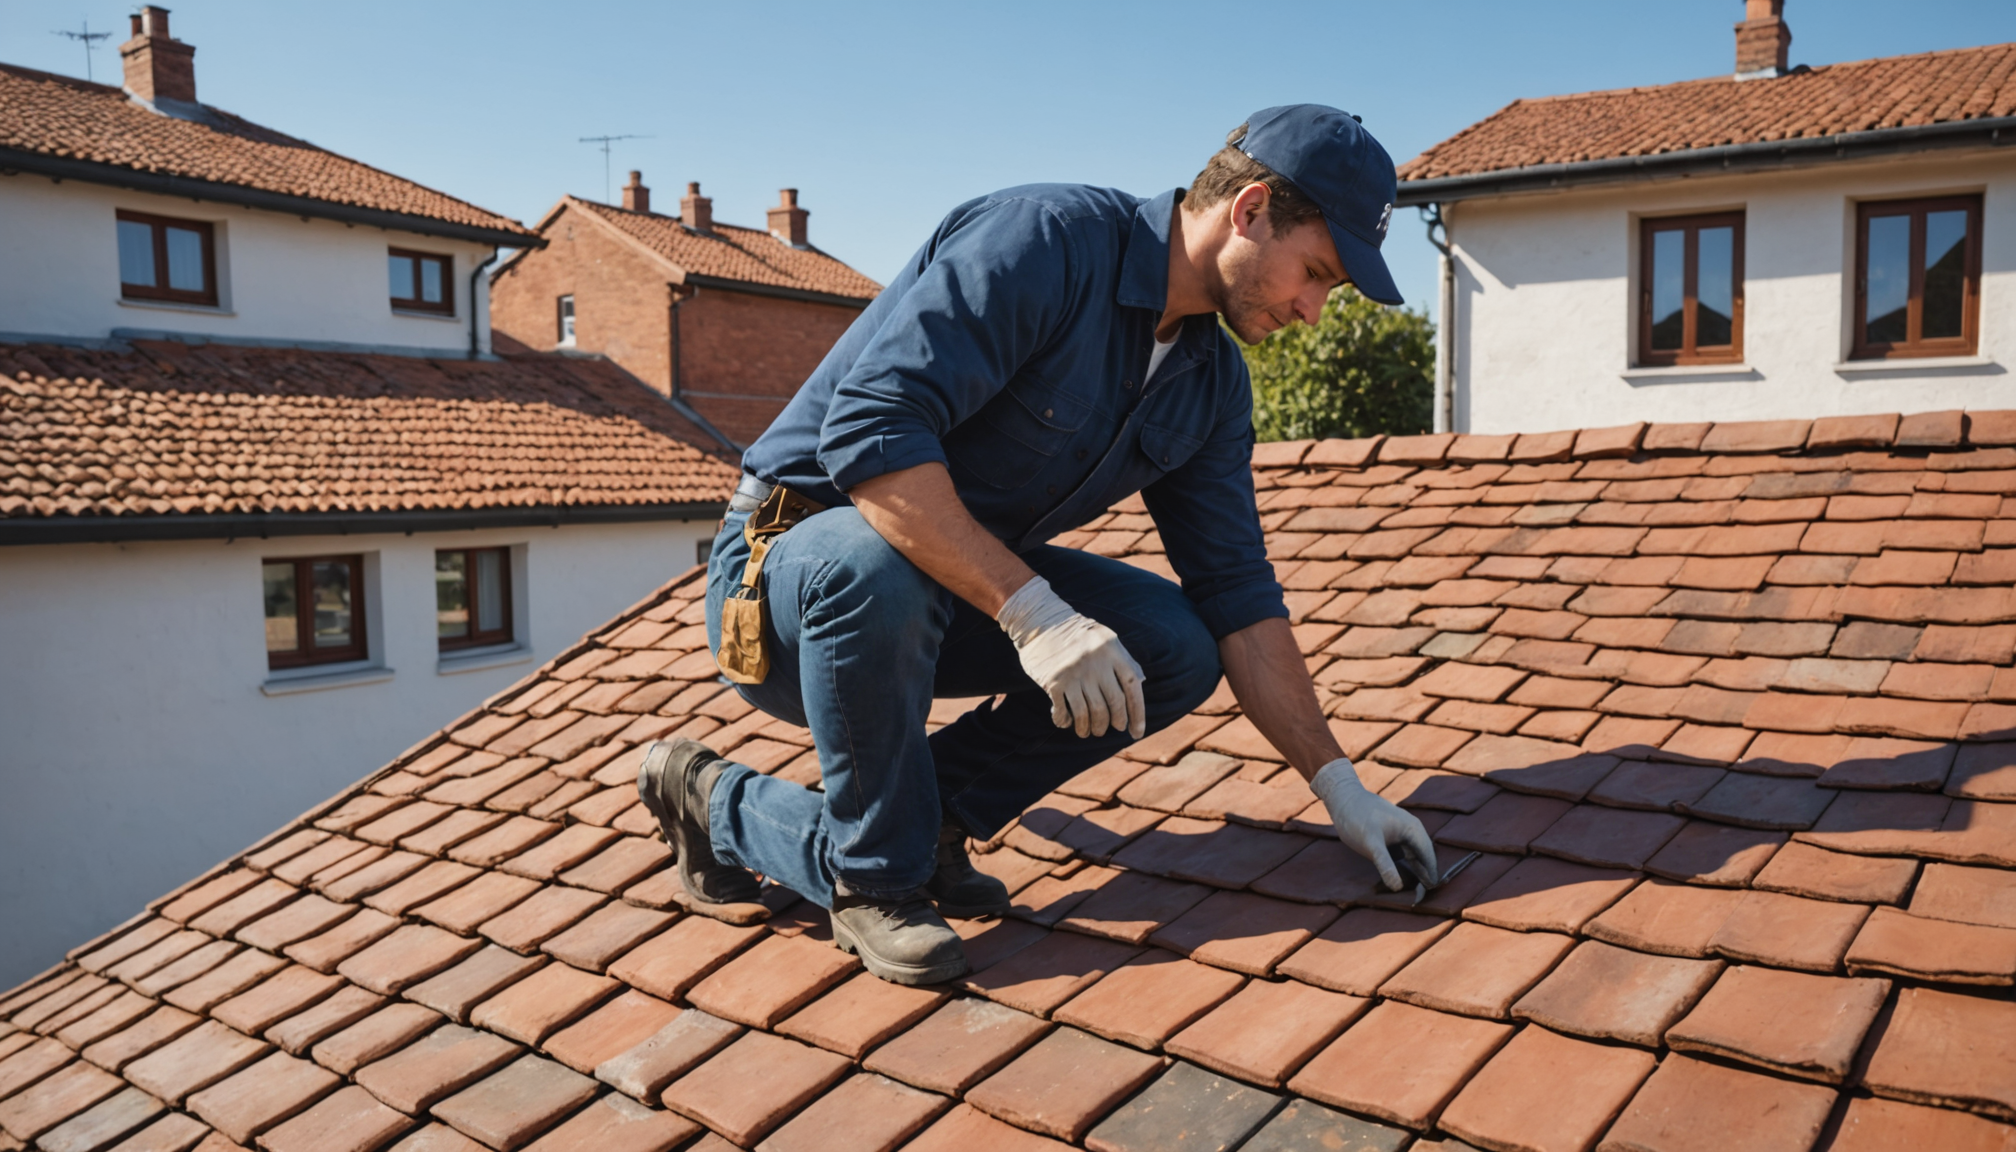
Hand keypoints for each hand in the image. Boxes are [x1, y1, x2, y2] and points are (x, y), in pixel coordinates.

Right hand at [997, 576, 1146, 738]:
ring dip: (1090, 728)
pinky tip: (1066, 722)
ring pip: (1089, 714)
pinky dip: (1066, 722)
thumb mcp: (1105, 639)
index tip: (1136, 733)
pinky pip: (1064, 712)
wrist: (1039, 620)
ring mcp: (1074, 673)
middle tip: (1110, 729)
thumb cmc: (1076, 633)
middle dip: (1114, 723)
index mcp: (1112, 651)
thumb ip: (1122, 660)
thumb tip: (1139, 684)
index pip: (1132, 688)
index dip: (1137, 714)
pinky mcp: (1053, 682)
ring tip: (1088, 732)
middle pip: (1112, 705)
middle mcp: (1095, 663)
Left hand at [1311, 757, 1436, 891]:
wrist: (1343, 799)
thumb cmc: (1357, 817)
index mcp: (1414, 830)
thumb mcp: (1370, 843)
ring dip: (1413, 876)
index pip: (1429, 859)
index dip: (1430, 879)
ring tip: (1411, 896)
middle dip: (1422, 880)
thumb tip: (1397, 887)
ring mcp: (1403, 835)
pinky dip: (1403, 870)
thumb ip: (1385, 864)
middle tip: (1417, 901)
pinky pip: (1403, 858)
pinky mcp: (1392, 839)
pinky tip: (1396, 882)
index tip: (1427, 898)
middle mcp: (1413, 832)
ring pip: (1414, 860)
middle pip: (1423, 861)